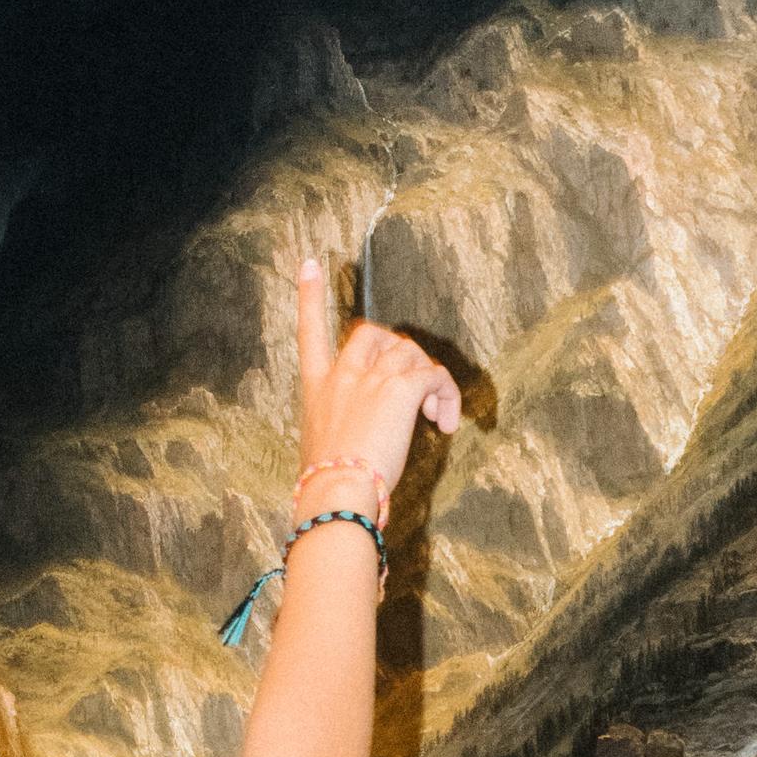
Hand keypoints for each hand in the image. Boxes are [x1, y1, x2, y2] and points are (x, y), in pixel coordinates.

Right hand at [291, 261, 463, 509]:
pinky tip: (444, 423)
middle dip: (398, 352)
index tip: (310, 264)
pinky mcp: (400, 388)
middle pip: (373, 334)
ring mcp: (371, 378)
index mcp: (316, 388)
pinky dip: (446, 395)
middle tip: (415, 389)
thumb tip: (362, 443)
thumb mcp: (322, 449)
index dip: (309, 296)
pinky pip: (433, 375)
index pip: (309, 331)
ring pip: (409, 354)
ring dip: (428, 382)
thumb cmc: (328, 485)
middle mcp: (342, 375)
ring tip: (434, 418)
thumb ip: (341, 431)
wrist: (335, 493)